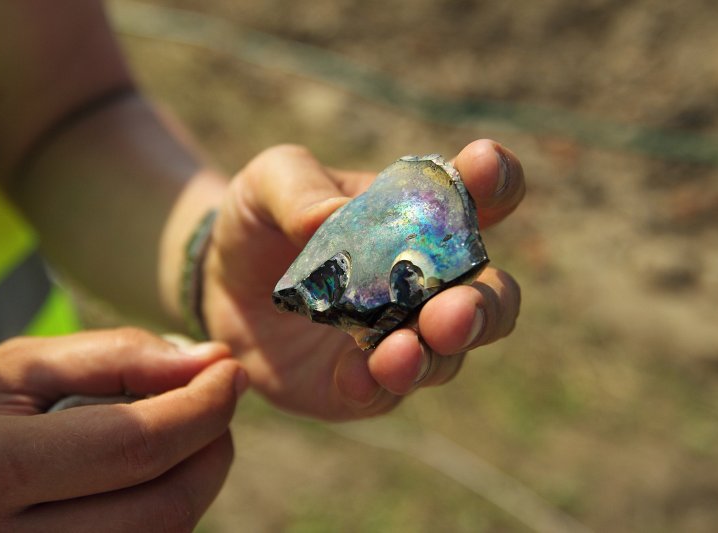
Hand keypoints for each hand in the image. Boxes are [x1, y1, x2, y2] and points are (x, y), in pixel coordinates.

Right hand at [0, 329, 245, 531]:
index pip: (138, 444)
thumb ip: (117, 357)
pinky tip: (144, 481)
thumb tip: (213, 362)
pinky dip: (163, 516)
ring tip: (177, 438)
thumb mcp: (19, 370)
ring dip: (193, 485)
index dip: (203, 406)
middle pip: (162, 510)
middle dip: (211, 449)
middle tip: (215, 406)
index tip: (230, 372)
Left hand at [206, 140, 523, 419]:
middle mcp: (427, 280)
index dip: (496, 180)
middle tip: (455, 312)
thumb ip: (299, 188)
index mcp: (419, 216)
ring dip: (432, 355)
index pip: (483, 194)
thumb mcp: (268, 184)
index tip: (484, 167)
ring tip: (399, 353)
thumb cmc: (260, 221)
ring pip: (449, 355)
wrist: (221, 287)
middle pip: (492, 296)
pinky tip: (352, 377)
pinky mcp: (368, 382)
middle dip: (485, 306)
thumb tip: (331, 217)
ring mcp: (402, 334)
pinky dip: (377, 384)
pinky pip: (388, 391)